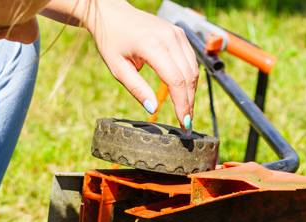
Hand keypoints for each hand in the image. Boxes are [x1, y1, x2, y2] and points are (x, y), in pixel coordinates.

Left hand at [82, 0, 198, 128]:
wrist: (112, 13)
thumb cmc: (111, 40)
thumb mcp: (117, 68)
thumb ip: (137, 89)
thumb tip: (153, 109)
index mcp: (152, 46)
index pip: (175, 81)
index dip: (182, 105)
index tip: (183, 124)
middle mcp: (169, 38)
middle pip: (188, 77)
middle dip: (189, 103)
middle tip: (186, 124)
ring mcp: (177, 33)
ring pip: (193, 69)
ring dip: (191, 92)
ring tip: (185, 111)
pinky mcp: (179, 33)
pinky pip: (190, 60)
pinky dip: (189, 78)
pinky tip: (184, 93)